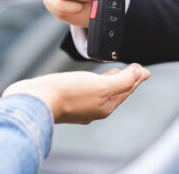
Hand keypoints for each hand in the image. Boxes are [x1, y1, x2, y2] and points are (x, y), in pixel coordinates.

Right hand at [2, 64, 149, 123]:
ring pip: (101, 91)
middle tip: (135, 70)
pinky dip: (94, 82)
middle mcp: (94, 109)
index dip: (136, 78)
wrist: (35, 100)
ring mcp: (79, 106)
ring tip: (115, 72)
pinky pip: (86, 90)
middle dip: (126, 81)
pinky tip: (88, 78)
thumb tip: (141, 74)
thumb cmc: (66, 93)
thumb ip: (123, 80)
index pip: (126, 89)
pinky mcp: (66, 100)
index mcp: (106, 106)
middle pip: (115, 92)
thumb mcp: (101, 86)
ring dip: (111, 81)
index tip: (143, 69)